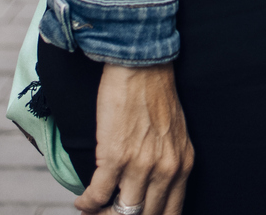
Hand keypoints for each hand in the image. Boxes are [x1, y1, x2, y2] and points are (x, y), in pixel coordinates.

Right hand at [77, 63, 191, 214]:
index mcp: (183, 166)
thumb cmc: (156, 95)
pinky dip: (87, 203)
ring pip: (121, 212)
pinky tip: (82, 201)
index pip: (170, 213)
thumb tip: (155, 189)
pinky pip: (98, 194)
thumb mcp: (176, 135)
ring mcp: (140, 165)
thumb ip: (169, 164)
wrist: (141, 65)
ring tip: (93, 212)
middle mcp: (165, 170)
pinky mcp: (114, 156)